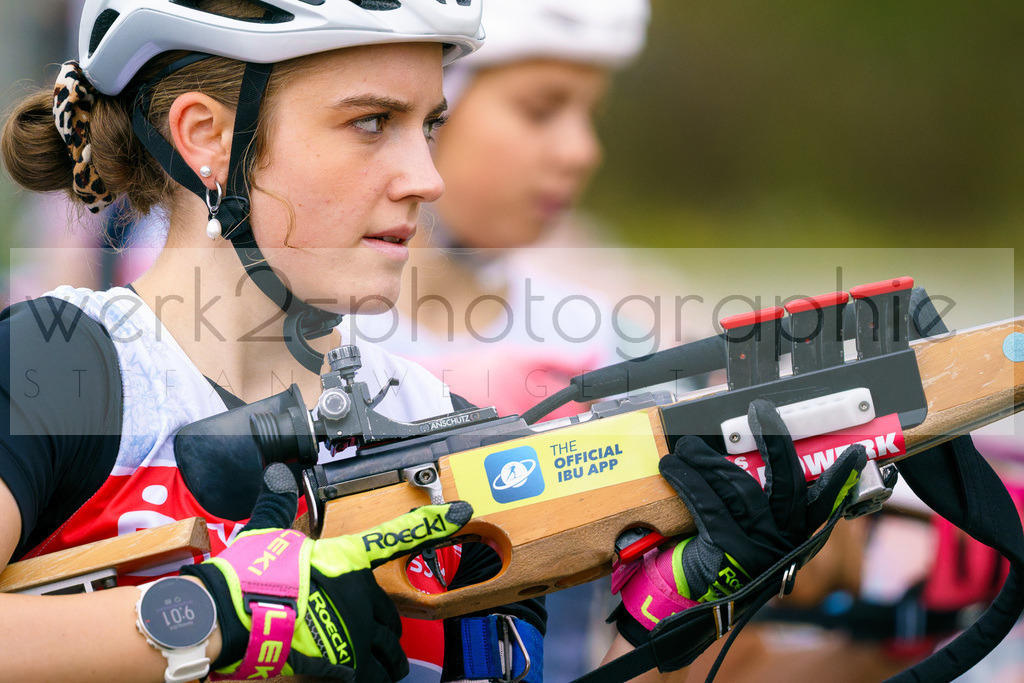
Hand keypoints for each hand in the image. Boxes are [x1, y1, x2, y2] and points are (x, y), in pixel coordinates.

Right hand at [184, 463, 471, 680]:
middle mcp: (360, 595)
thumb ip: (276, 505)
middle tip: (367, 631)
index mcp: (346, 559)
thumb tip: (277, 474)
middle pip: (389, 614)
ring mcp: (356, 631)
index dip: (434, 522)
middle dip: (382, 625)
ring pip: (388, 649)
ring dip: (385, 657)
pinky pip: (372, 677)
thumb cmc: (247, 579)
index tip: (463, 511)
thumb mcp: (265, 533)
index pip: (398, 534)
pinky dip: (370, 679)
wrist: (231, 622)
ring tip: (378, 664)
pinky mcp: (345, 665)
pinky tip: (359, 679)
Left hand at [613, 399, 866, 630]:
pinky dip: (688, 480)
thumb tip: (739, 453)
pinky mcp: (728, 552)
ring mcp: (759, 551)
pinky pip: (708, 503)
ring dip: (707, 461)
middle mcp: (784, 545)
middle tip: (760, 411)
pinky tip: (673, 468)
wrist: (686, 608)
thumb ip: (755, 506)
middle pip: (787, 485)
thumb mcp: (744, 535)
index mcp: (794, 538)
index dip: (842, 477)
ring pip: (739, 487)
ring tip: (688, 446)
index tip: (855, 451)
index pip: (824, 504)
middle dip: (774, 442)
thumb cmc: (716, 562)